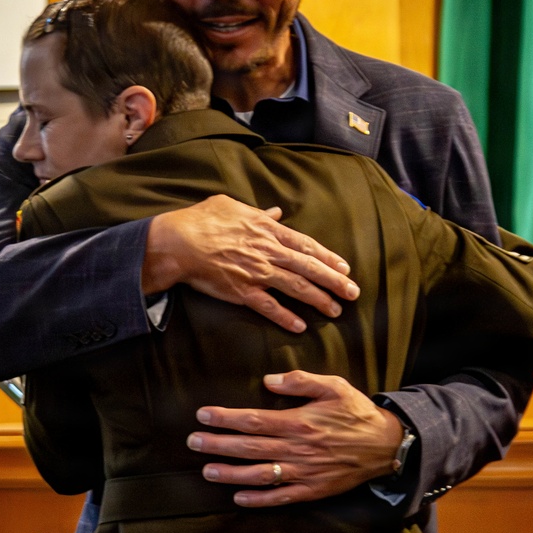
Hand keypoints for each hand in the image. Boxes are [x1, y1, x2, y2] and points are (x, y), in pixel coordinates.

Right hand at [142, 196, 359, 333]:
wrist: (178, 242)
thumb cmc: (201, 220)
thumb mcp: (232, 206)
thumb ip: (258, 212)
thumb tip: (275, 211)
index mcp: (267, 230)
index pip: (306, 245)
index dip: (328, 257)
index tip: (344, 267)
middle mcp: (268, 252)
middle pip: (309, 267)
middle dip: (334, 281)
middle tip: (353, 293)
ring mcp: (257, 273)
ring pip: (297, 288)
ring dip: (319, 300)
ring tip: (335, 310)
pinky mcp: (242, 292)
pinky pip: (270, 307)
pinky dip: (286, 317)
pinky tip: (301, 326)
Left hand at [188, 370, 404, 505]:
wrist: (387, 445)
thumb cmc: (357, 412)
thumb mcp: (334, 386)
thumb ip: (301, 382)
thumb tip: (269, 380)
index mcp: (299, 422)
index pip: (253, 420)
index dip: (225, 419)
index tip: (202, 416)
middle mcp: (297, 449)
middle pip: (249, 448)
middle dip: (218, 445)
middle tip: (192, 442)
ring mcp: (304, 472)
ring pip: (260, 474)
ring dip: (231, 473)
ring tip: (207, 471)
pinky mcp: (313, 490)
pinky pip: (281, 497)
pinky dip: (259, 499)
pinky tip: (238, 497)